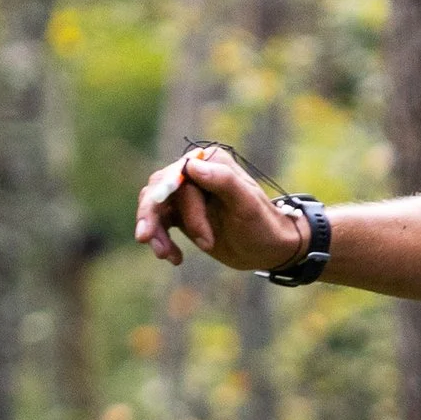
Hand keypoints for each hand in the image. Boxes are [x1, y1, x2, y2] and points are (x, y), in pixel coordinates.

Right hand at [133, 144, 307, 272]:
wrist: (269, 250)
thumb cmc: (263, 225)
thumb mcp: (247, 205)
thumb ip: (223, 181)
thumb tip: (192, 165)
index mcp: (210, 161)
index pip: (179, 176)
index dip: (174, 203)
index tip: (190, 236)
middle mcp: (195, 172)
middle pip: (159, 190)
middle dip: (152, 217)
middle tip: (151, 243)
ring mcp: (186, 193)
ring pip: (154, 206)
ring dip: (154, 231)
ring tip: (165, 255)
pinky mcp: (182, 214)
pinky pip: (160, 222)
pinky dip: (161, 240)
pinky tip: (174, 258)